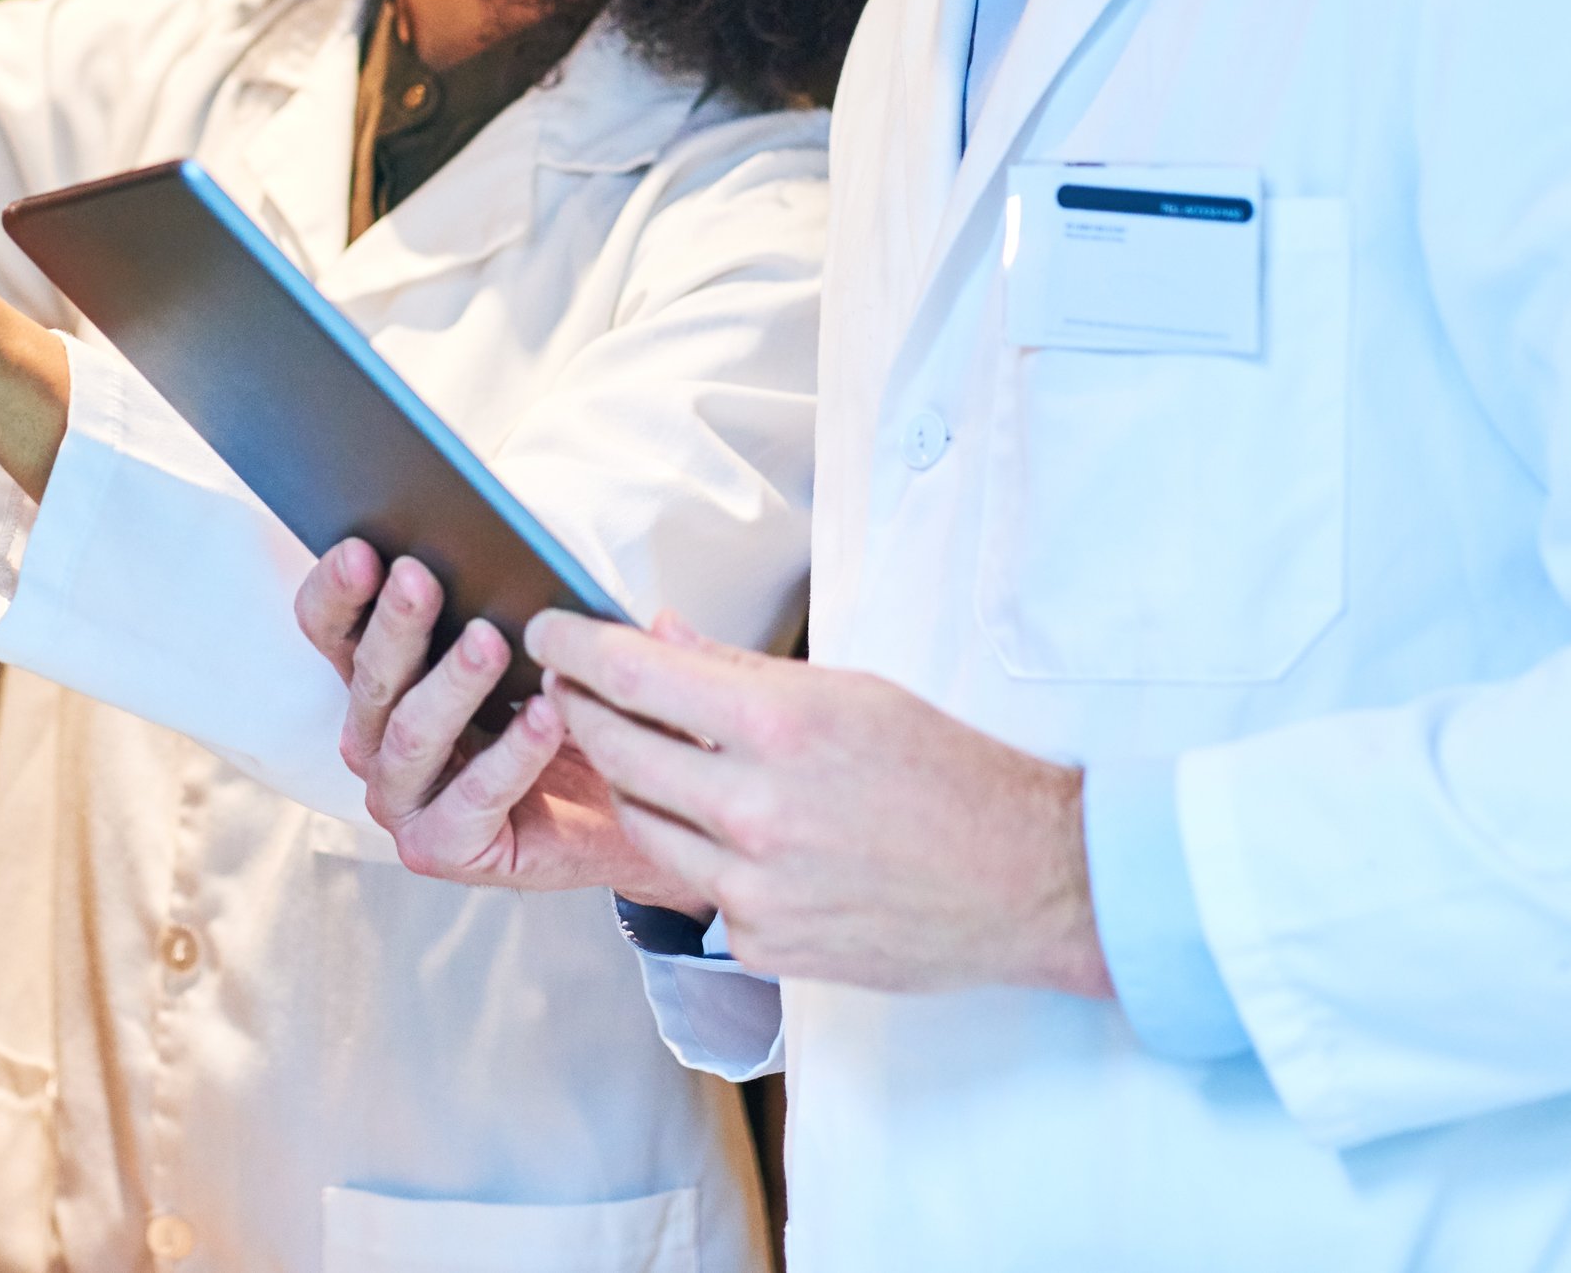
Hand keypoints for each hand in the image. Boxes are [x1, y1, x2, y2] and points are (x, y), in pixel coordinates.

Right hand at [293, 541, 691, 901]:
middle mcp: (376, 740)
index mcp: (383, 679)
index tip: (363, 548)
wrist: (629, 802)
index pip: (332, 628)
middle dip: (395, 625)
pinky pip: (473, 797)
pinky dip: (512, 754)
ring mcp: (403, 800)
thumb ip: (529, 601)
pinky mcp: (442, 848)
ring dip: (451, 684)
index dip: (337, 591)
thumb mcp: (545, 644)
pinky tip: (547, 715)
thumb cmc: (573, 715)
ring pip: (412, 735)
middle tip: (421, 577)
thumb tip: (532, 562)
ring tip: (492, 641)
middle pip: (369, 678)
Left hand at [528, 611, 1112, 996]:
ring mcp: (752, 887)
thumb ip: (739, 671)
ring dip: (628, 779)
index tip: (546, 628)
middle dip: (580, 708)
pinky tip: (723, 827)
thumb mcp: (848, 694)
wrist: (1023, 882)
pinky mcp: (758, 942)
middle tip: (569, 685)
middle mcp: (754, 810)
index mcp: (779, 728)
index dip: (576, 645)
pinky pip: (692, 884)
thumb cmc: (946, 774)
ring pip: (642, 820)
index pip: (636, 674)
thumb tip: (658, 634)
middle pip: (617, 748)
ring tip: (635, 747)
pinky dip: (695, 849)